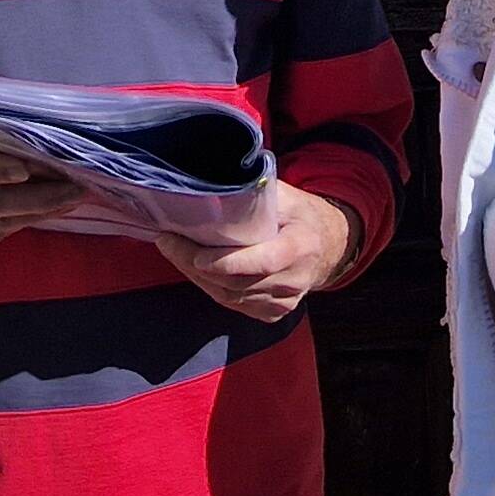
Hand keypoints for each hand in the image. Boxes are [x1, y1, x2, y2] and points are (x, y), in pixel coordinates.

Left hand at [154, 187, 351, 321]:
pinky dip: (210, 287)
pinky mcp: (274, 313)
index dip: (229, 263)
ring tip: (174, 251)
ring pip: (230, 297)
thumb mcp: (286, 196)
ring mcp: (285, 301)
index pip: (264, 262)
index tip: (197, 256)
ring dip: (197, 277)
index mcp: (301, 247)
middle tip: (168, 242)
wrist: (326, 246)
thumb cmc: (299, 215)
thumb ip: (256, 192)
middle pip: (238, 282)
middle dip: (196, 265)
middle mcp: (295, 280)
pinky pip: (234, 305)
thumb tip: (214, 181)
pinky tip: (195, 268)